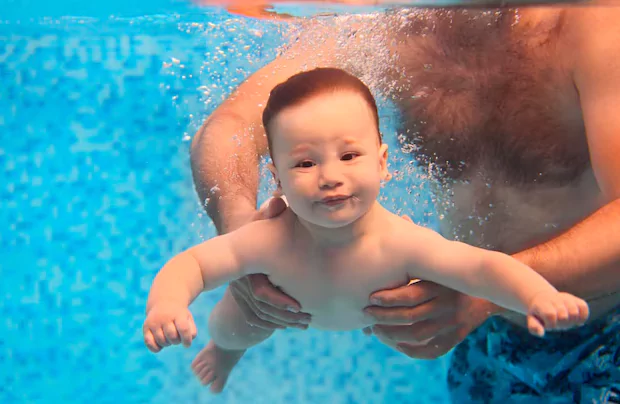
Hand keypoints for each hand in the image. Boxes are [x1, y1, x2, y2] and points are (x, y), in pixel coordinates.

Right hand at [143, 304, 196, 352]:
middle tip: (177, 337)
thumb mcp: (188, 319)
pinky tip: (160, 345)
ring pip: (161, 341)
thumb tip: (187, 342)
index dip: (186, 339)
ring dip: (167, 344)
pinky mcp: (146, 327)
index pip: (183, 329)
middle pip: (172, 336)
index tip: (187, 344)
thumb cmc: (179, 315)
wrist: (164, 302)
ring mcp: (154, 322)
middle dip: (176, 341)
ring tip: (169, 338)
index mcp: (178, 313)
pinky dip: (155, 348)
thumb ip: (191, 331)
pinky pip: (149, 343)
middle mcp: (164, 317)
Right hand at [228, 196, 311, 329]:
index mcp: (246, 267)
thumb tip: (278, 202)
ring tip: (306, 323)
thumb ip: (269, 212)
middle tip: (308, 320)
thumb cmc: (255, 228)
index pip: (260, 292)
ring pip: (260, 318)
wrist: (237, 241)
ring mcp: (239, 294)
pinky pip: (257, 320)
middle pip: (261, 309)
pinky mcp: (243, 301)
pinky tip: (293, 324)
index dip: (279, 300)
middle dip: (285, 317)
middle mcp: (240, 283)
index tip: (299, 305)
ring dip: (284, 322)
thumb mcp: (260, 219)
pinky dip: (275, 324)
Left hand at [364, 280, 501, 358]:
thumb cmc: (449, 277)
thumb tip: (376, 288)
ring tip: (376, 330)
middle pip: (410, 317)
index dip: (388, 298)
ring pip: (417, 335)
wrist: (486, 290)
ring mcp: (453, 322)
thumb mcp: (434, 270)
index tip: (371, 298)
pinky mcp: (457, 336)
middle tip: (367, 315)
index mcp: (439, 285)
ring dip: (392, 335)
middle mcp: (446, 304)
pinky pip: (433, 350)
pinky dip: (412, 351)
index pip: (410, 295)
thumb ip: (410, 276)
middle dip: (384, 318)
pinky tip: (397, 345)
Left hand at [527, 292, 589, 336]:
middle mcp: (555, 299)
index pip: (550, 315)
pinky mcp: (577, 300)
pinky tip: (576, 320)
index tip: (548, 325)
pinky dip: (583, 316)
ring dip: (571, 321)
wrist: (545, 299)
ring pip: (574, 312)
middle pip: (563, 316)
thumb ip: (534, 327)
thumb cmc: (539, 313)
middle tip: (557, 323)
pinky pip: (584, 307)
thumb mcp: (532, 320)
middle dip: (560, 324)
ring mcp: (567, 298)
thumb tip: (541, 333)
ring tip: (565, 321)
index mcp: (543, 304)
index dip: (551, 324)